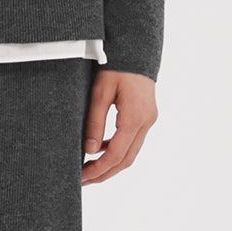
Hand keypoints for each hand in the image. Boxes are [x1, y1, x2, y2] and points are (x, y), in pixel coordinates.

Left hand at [81, 68, 156, 183]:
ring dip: (111, 165)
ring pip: (131, 153)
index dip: (99, 169)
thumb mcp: (99, 92)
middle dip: (105, 173)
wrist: (136, 49)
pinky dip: (117, 150)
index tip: (82, 177)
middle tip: (83, 181)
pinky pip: (132, 141)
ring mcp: (149, 120)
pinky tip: (100, 151)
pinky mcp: (146, 116)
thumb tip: (90, 150)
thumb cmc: (116, 66)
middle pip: (126, 159)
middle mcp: (146, 121)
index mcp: (134, 116)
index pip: (117, 154)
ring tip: (89, 171)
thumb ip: (95, 122)